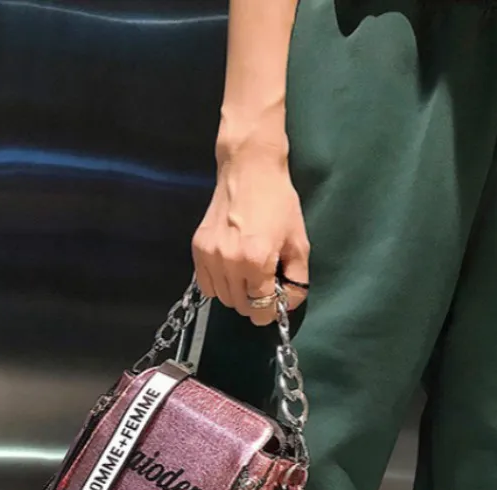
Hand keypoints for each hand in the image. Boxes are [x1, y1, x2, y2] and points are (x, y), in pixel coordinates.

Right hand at [192, 139, 309, 325]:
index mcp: (256, 259)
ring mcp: (210, 255)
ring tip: (248, 277)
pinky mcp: (197, 248)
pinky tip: (231, 271)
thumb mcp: (299, 242)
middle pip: (240, 306)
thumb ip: (296, 279)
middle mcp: (229, 261)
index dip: (270, 312)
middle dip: (254, 304)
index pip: (260, 306)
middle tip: (264, 288)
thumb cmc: (279, 202)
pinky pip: (206, 285)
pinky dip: (220, 285)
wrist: (248, 169)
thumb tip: (288, 304)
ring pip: (222, 298)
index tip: (275, 306)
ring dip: (237, 295)